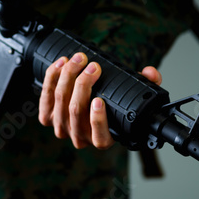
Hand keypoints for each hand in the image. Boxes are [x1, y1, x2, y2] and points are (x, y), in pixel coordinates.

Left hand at [38, 52, 161, 149]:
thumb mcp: (131, 97)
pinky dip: (52, 78)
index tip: (100, 100)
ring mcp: (61, 128)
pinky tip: (61, 65)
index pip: (99, 136)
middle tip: (92, 65)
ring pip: (60, 101)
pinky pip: (46, 97)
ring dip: (68, 76)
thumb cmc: (111, 105)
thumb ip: (147, 86)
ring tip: (78, 59)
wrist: (85, 107)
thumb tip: (151, 73)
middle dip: (83, 84)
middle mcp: (80, 137)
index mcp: (102, 140)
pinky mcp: (47, 117)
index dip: (97, 119)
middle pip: (76, 111)